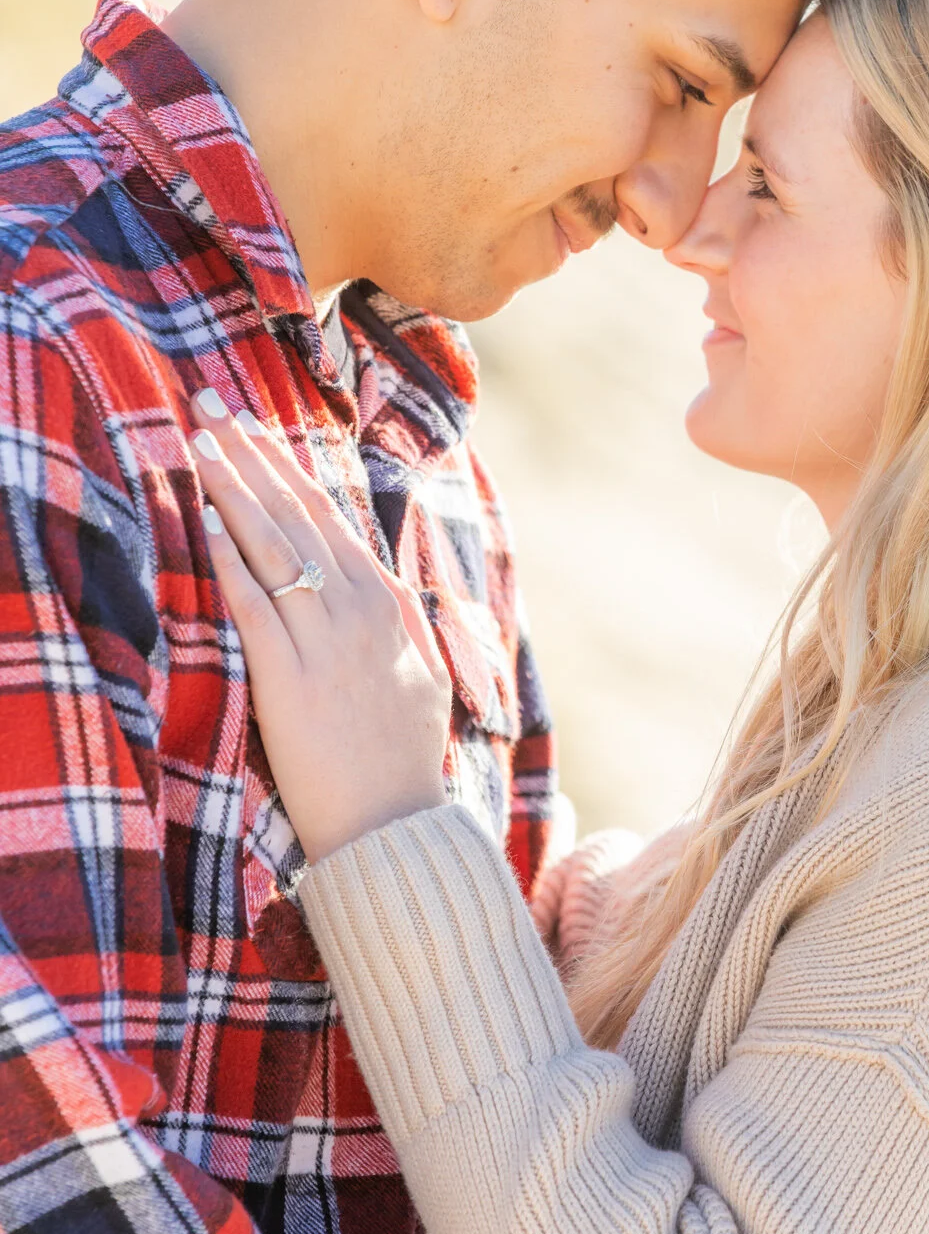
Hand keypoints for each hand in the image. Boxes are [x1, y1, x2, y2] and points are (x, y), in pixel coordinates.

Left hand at [188, 391, 452, 862]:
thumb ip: (407, 622)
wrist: (395, 827)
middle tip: (214, 406)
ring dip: (234, 488)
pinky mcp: (291, 678)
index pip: (333, 517)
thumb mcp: (422, 675)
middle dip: (253, 455)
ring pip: (275, 547)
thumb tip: (390, 584)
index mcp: (393, 606)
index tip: (255, 427)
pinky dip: (229, 557)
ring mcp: (328, 643)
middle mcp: (363, 612)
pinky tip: (205, 517)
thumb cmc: (403, 759)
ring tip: (201, 441)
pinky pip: (255, 604)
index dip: (289, 467)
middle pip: (299, 515)